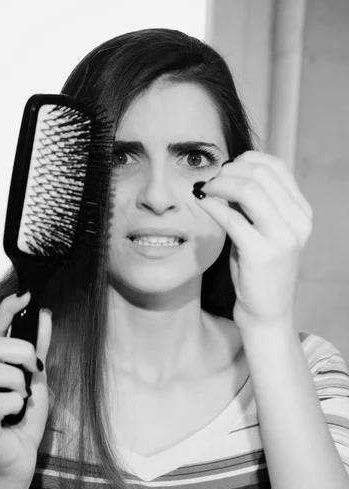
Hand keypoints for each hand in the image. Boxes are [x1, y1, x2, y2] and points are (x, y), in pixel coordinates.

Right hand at [0, 292, 51, 483]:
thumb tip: (44, 315)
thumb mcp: (37, 379)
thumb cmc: (23, 418)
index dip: (6, 310)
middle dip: (21, 354)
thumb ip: (39, 349)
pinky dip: (15, 404)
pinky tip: (15, 413)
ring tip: (21, 397)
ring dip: (17, 382)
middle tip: (33, 372)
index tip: (25, 294)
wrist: (19, 458)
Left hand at [195, 151, 312, 329]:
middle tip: (210, 181)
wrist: (267, 313)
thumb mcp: (262, 231)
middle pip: (261, 173)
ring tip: (204, 190)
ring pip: (248, 190)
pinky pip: (231, 217)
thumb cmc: (258, 271)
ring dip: (219, 184)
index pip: (277, 166)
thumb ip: (252, 204)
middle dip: (229, 171)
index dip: (246, 161)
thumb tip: (226, 174)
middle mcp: (298, 222)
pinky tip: (201, 203)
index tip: (225, 169)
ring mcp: (283, 238)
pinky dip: (212, 205)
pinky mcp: (262, 253)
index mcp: (302, 212)